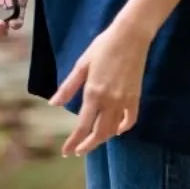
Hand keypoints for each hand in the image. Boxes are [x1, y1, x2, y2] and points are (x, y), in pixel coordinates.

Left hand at [51, 20, 151, 156]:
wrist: (130, 37)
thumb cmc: (102, 47)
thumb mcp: (81, 65)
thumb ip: (68, 87)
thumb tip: (53, 104)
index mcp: (93, 93)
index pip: (82, 126)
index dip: (74, 141)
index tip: (67, 152)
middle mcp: (109, 101)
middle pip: (99, 133)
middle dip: (88, 145)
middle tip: (79, 151)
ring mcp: (124, 101)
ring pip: (114, 129)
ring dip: (103, 138)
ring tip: (93, 140)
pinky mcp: (136, 97)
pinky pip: (130, 119)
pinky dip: (123, 128)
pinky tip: (117, 130)